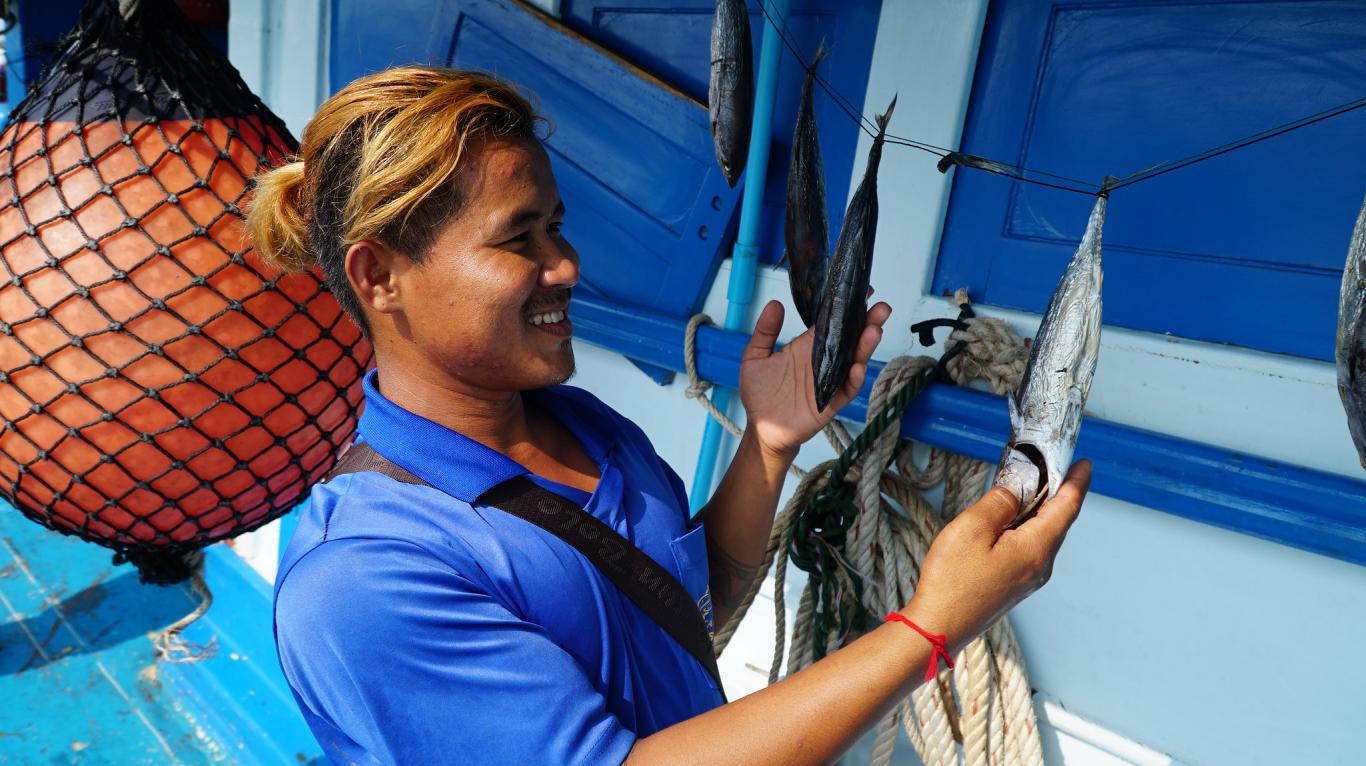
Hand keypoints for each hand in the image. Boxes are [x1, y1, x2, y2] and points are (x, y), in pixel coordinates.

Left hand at [738, 299, 892, 458]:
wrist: (762, 428)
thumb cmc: (759, 394)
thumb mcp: (755, 357)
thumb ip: (765, 331)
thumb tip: (774, 303)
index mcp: (808, 346)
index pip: (832, 323)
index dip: (847, 308)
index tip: (862, 291)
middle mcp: (823, 361)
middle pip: (850, 338)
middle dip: (867, 322)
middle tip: (880, 308)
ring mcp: (830, 381)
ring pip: (854, 360)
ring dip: (866, 346)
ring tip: (874, 330)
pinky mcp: (831, 402)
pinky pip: (846, 389)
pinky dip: (854, 379)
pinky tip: (858, 367)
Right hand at [902, 460, 1091, 652]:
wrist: (938, 627)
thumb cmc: (952, 582)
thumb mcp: (972, 528)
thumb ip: (998, 503)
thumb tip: (1014, 492)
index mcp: (1036, 548)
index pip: (1067, 507)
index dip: (1076, 482)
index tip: (1083, 464)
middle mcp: (1040, 566)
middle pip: (1056, 521)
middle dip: (1055, 492)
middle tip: (1046, 466)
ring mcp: (1028, 579)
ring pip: (1040, 535)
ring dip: (1036, 510)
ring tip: (1021, 490)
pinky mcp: (1014, 585)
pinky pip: (1028, 549)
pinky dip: (1024, 528)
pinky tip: (1006, 521)